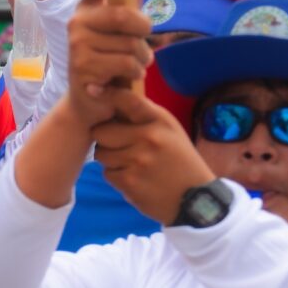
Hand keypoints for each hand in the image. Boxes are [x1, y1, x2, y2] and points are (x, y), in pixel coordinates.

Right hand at [66, 0, 151, 127]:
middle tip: (143, 48)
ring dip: (141, 60)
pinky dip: (132, 76)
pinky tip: (119, 81)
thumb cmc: (106, 67)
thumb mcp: (120, 39)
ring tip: (129, 69)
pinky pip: (125, 64)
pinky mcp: (82, 67)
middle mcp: (78, 22)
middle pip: (127, 16)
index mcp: (87, 10)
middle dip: (144, 33)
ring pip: (131, 44)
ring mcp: (77, 44)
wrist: (87, 105)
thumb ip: (127, 12)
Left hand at [91, 92, 214, 224]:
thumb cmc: (179, 160)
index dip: (107, 94)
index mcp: (160, 121)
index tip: (92, 89)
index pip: (129, 101)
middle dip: (105, 139)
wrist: (196, 199)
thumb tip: (113, 99)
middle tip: (119, 146)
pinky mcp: (129, 181)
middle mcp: (149, 137)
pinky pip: (107, 173)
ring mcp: (138, 160)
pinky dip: (117, 177)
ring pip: (101, 154)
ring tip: (132, 164)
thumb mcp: (170, 132)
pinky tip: (135, 179)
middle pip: (101, 131)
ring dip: (110, 160)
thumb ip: (145, 118)